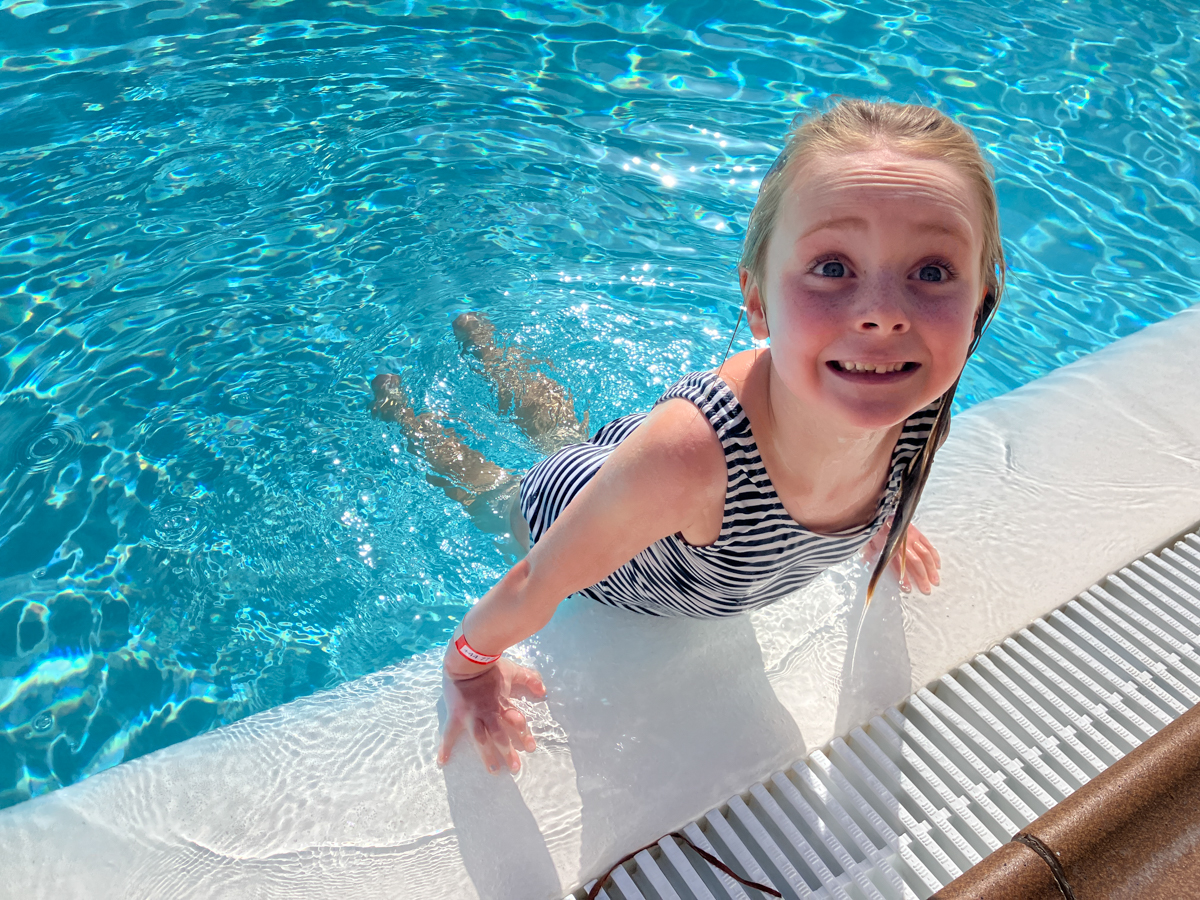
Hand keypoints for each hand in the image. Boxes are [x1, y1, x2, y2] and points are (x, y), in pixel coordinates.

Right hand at [438, 657, 546, 773]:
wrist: (467, 659)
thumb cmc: (490, 665)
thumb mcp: (513, 670)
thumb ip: (529, 679)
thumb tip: (543, 690)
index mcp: (501, 704)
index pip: (515, 722)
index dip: (524, 734)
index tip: (531, 748)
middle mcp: (488, 713)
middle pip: (500, 736)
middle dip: (508, 752)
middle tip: (516, 767)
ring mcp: (472, 716)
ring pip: (481, 740)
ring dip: (487, 756)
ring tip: (494, 770)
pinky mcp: (456, 716)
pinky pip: (449, 734)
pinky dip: (445, 747)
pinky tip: (443, 761)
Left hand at [865, 522, 940, 593]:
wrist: (882, 510)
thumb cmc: (875, 526)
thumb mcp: (868, 540)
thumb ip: (869, 552)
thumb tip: (867, 562)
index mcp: (891, 547)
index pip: (899, 566)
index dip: (904, 578)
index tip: (908, 588)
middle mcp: (904, 543)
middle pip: (916, 563)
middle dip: (922, 577)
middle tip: (926, 589)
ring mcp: (913, 538)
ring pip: (925, 555)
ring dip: (931, 569)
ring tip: (935, 580)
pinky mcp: (918, 533)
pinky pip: (929, 545)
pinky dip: (934, 556)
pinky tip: (937, 565)